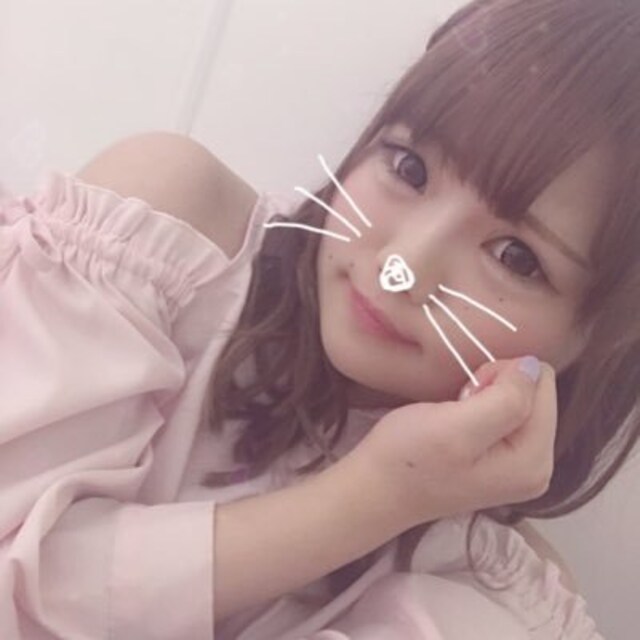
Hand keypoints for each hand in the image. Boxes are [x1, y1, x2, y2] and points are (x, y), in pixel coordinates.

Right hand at [345, 357, 556, 530]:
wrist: (375, 489)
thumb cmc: (407, 457)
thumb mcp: (455, 427)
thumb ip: (505, 399)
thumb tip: (536, 368)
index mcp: (535, 460)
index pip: (542, 384)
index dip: (500, 377)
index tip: (466, 395)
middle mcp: (539, 468)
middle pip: (537, 393)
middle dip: (495, 388)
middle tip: (458, 407)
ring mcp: (521, 468)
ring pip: (521, 401)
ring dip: (485, 398)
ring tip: (454, 417)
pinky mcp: (502, 464)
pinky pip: (507, 416)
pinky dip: (480, 409)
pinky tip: (457, 424)